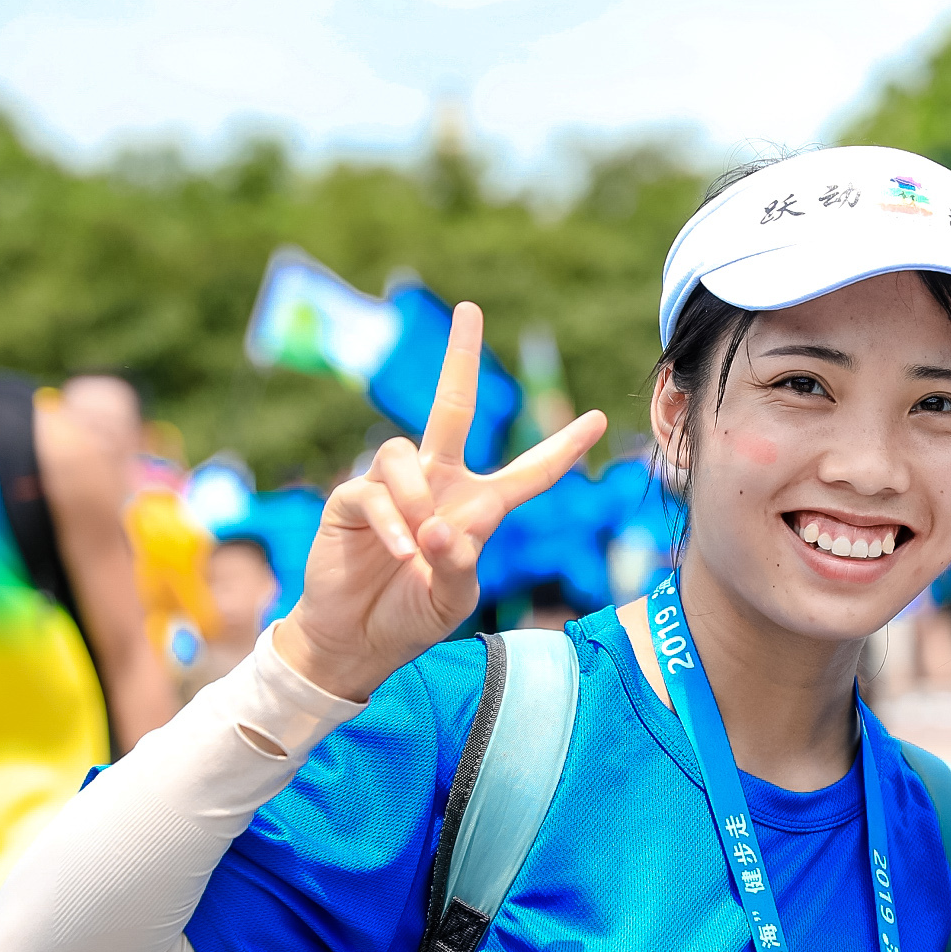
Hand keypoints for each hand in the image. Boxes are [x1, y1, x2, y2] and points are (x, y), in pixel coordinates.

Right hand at [277, 302, 605, 700]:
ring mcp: (392, 488)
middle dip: (459, 358)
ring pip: (404, 453)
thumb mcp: (451, 598)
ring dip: (416, 498)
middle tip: (470, 310)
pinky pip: (373, 493)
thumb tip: (441, 524)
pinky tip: (401, 553)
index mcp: (477, 507)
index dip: (561, 448)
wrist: (356, 641)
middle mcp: (437, 484)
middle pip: (449, 408)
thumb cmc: (410, 616)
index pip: (528, 474)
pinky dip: (392, 523)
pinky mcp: (352, 501)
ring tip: (418, 545)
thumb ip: (459, 563)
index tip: (598, 420)